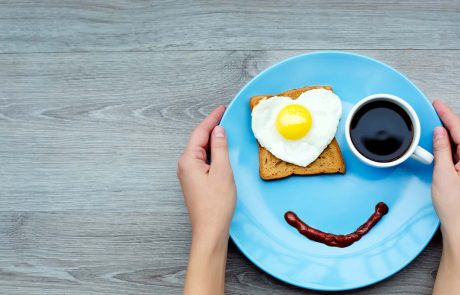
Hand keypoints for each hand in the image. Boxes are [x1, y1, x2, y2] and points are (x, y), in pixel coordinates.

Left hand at [178, 105, 235, 243]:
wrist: (210, 229)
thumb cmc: (216, 204)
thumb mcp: (223, 171)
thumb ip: (220, 148)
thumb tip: (218, 131)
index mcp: (188, 160)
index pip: (200, 132)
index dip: (212, 119)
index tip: (222, 109)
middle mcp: (184, 165)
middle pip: (198, 140)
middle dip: (211, 127)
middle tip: (225, 116)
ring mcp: (188, 174)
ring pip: (200, 150)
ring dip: (212, 140)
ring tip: (224, 130)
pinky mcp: (194, 181)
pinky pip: (202, 160)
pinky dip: (212, 152)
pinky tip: (220, 150)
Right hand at [432, 100, 459, 294]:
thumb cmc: (455, 207)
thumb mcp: (443, 174)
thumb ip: (442, 151)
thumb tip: (439, 133)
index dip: (447, 114)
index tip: (438, 105)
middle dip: (449, 121)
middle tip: (436, 111)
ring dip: (450, 133)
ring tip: (436, 125)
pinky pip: (459, 153)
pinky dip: (450, 145)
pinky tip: (442, 144)